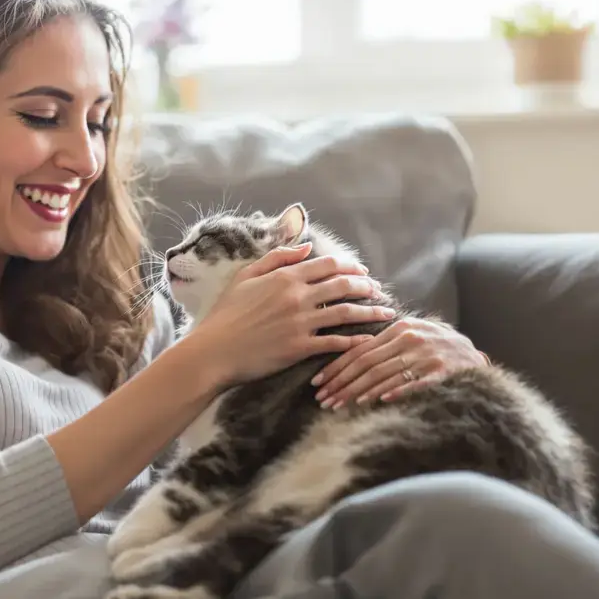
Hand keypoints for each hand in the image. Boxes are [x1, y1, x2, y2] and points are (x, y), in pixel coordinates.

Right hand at [186, 243, 396, 387]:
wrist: (213, 351)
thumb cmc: (225, 314)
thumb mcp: (245, 277)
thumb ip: (276, 259)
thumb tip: (306, 247)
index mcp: (285, 277)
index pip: (328, 265)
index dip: (351, 267)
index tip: (363, 273)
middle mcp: (297, 297)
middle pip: (343, 286)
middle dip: (366, 287)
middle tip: (378, 291)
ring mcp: (300, 323)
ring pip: (346, 313)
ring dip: (370, 312)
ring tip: (385, 312)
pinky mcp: (300, 348)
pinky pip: (335, 342)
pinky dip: (355, 341)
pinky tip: (368, 340)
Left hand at [310, 316, 490, 408]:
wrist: (474, 355)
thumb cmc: (434, 346)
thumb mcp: (410, 335)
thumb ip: (383, 343)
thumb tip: (348, 356)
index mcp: (399, 328)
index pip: (359, 350)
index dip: (336, 367)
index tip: (317, 383)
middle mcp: (410, 339)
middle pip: (367, 364)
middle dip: (341, 383)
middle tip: (323, 400)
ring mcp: (426, 355)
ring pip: (384, 375)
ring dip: (358, 392)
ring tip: (340, 405)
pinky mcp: (441, 371)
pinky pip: (413, 383)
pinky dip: (393, 391)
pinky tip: (376, 401)